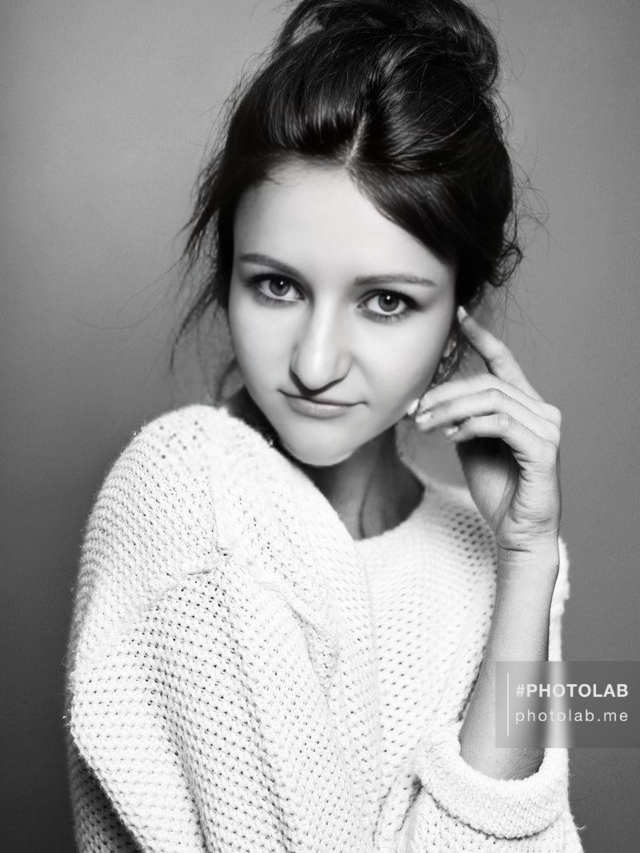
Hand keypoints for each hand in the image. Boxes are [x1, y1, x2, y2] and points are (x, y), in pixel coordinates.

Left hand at [414, 307, 561, 559]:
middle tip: (417, 409)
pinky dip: (471, 425)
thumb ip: (462, 416)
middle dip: (446, 392)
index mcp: (525, 405)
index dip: (481, 337)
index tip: (458, 316)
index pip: (504, 361)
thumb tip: (432, 397)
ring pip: (491, 400)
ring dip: (451, 409)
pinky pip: (501, 424)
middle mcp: (542, 411)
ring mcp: (547, 429)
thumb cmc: (496, 487)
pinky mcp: (544, 450)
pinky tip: (453, 436)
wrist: (516, 530)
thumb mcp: (471, 443)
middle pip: (487, 382)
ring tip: (427, 424)